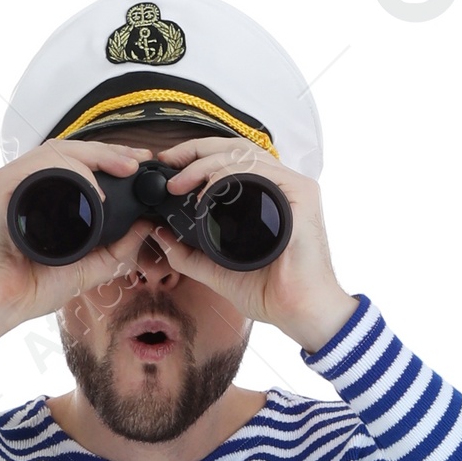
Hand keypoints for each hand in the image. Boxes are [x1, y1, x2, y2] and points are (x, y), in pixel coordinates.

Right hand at [0, 139, 163, 349]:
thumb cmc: (28, 289)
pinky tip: (91, 189)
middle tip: (136, 161)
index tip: (137, 165)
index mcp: (38, 195)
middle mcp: (22, 183)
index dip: (108, 159)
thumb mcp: (85, 269)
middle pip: (67, 149)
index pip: (75, 163)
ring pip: (54, 151)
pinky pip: (36, 167)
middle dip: (107, 152)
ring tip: (120, 170)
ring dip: (92, 157)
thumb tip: (144, 227)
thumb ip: (115, 250)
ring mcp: (8, 183)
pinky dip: (67, 171)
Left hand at [146, 136, 358, 352]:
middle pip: (234, 148)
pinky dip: (231, 174)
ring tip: (181, 182)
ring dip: (207, 162)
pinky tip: (209, 188)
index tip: (168, 166)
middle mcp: (279, 185)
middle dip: (195, 151)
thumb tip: (160, 235)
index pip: (229, 160)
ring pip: (244, 154)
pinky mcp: (301, 194)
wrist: (298, 312)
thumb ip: (189, 255)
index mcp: (264, 195)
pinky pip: (261, 171)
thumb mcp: (218, 271)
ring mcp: (292, 187)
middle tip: (168, 164)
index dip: (197, 156)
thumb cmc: (270, 292)